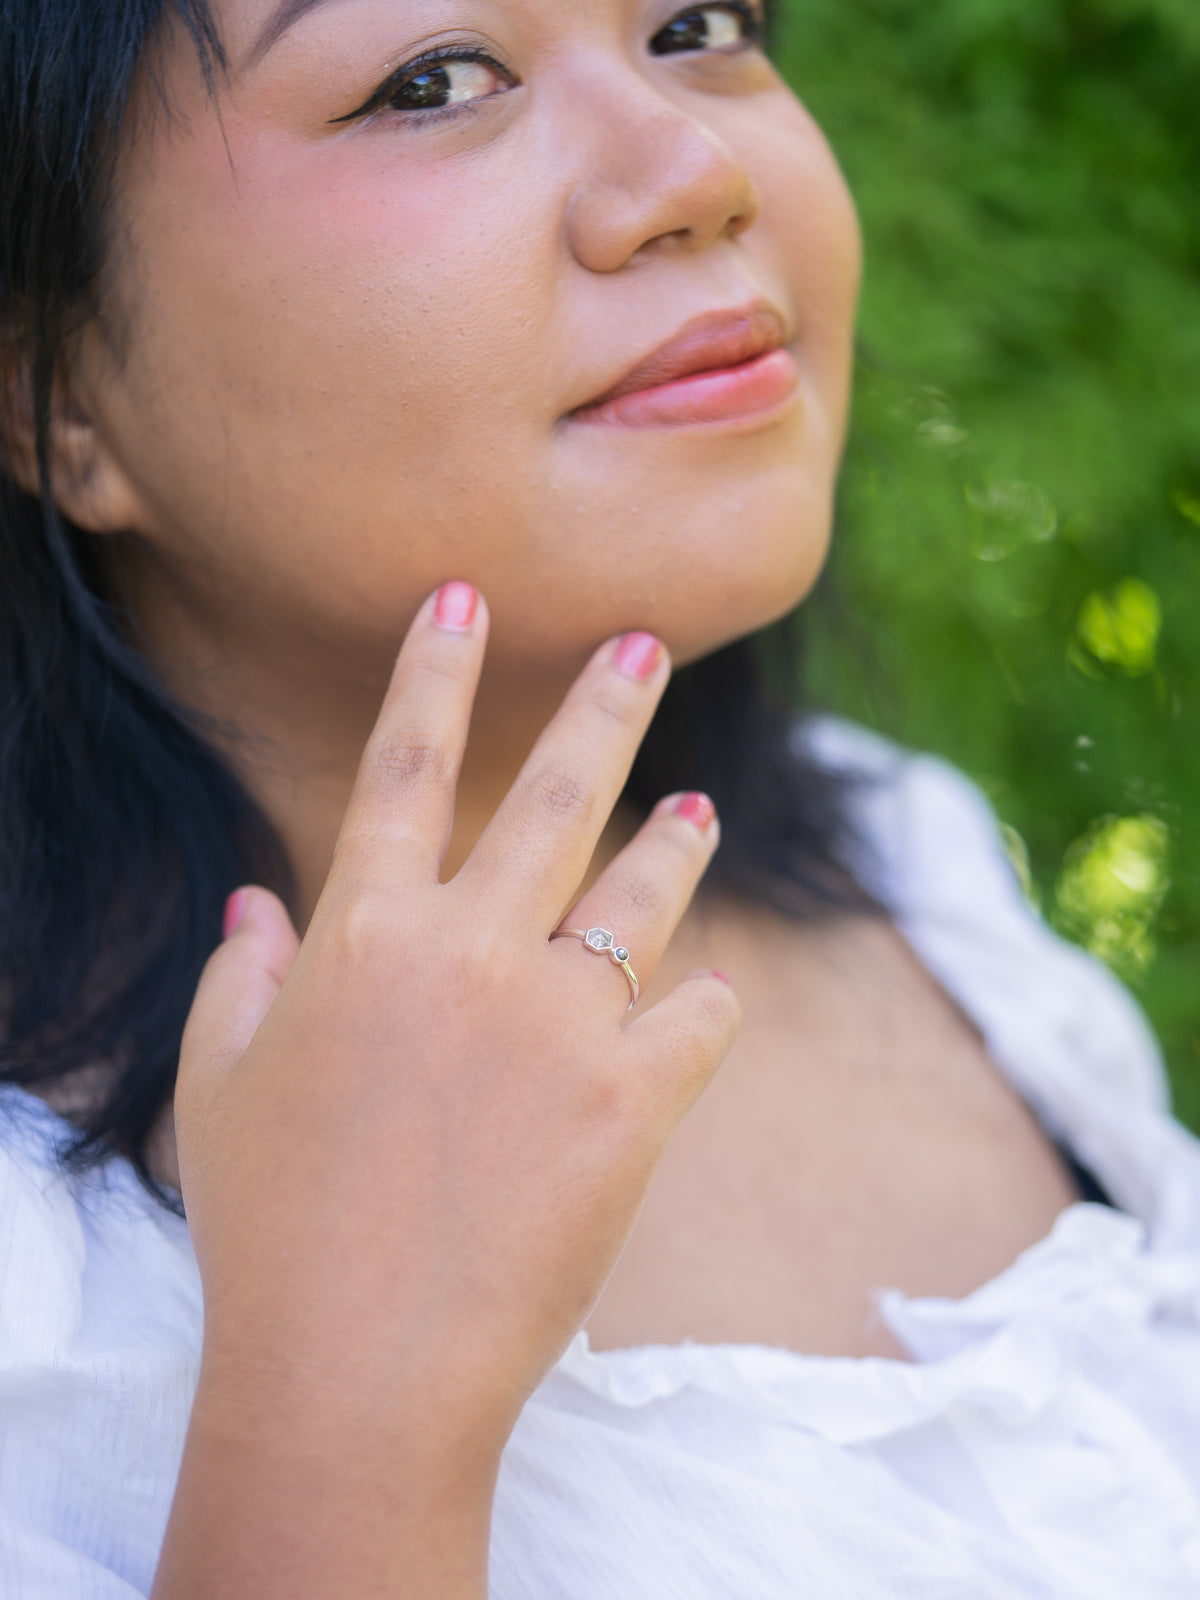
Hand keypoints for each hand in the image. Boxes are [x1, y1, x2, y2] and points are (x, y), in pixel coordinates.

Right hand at [156, 585, 739, 1596]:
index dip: (435, 669)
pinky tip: (700, 1008)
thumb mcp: (221, 1089)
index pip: (401, 765)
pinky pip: (702, 1014)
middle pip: (551, 794)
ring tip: (700, 808)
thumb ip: (241, 980)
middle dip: (604, 706)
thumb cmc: (270, 1230)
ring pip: (645, 889)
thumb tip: (254, 908)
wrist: (357, 1370)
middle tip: (648, 645)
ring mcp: (562, 1018)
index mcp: (362, 936)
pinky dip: (702, 1008)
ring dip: (677, 840)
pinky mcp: (637, 1097)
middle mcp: (469, 950)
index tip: (467, 592)